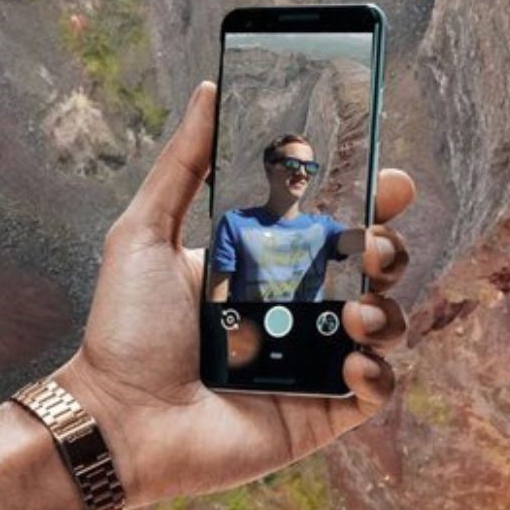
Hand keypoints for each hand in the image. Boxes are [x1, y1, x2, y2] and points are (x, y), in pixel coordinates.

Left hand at [56, 81, 414, 506]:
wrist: (117, 420)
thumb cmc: (125, 331)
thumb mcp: (144, 233)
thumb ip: (182, 164)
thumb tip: (208, 89)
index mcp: (265, 263)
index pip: (334, 224)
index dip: (373, 200)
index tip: (392, 180)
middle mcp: (296, 307)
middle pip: (372, 269)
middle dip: (388, 249)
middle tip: (369, 245)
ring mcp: (312, 360)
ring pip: (385, 325)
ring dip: (386, 311)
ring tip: (353, 312)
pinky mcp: (321, 412)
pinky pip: (377, 390)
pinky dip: (379, 373)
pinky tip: (350, 362)